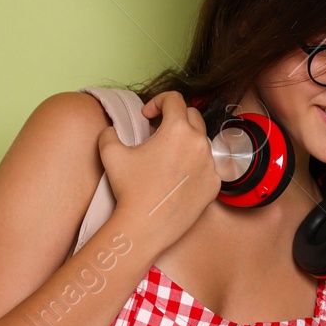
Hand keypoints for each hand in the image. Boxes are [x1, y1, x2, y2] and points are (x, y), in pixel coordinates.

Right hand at [102, 91, 219, 254]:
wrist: (146, 226)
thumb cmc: (129, 189)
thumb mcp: (110, 153)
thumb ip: (110, 132)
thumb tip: (113, 129)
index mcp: (178, 130)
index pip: (175, 99)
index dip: (158, 101)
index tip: (148, 115)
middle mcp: (200, 143)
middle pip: (192, 116)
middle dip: (175, 117)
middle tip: (158, 131)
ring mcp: (211, 164)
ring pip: (202, 140)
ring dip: (186, 140)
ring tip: (167, 154)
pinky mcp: (215, 184)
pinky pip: (207, 165)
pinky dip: (195, 164)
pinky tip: (178, 174)